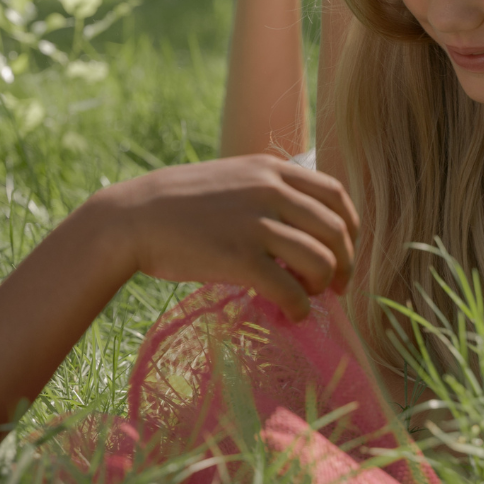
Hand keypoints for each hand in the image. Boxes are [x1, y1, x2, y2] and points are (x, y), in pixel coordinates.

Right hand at [101, 155, 358, 320]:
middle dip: (345, 264)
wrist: (133, 218)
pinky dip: (299, 308)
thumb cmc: (180, 204)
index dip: (350, 227)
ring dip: (323, 286)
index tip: (343, 250)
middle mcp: (269, 190)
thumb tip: (306, 225)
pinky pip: (290, 290)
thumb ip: (269, 191)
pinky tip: (290, 314)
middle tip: (335, 286)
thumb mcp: (232, 178)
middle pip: (336, 230)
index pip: (335, 194)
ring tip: (305, 297)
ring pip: (321, 261)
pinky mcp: (239, 258)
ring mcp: (255, 224)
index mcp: (270, 169)